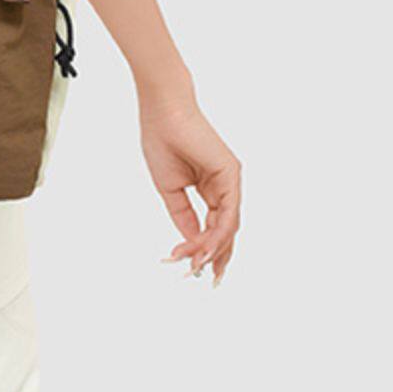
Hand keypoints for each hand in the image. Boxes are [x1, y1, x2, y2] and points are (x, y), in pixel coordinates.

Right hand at [139, 93, 241, 283]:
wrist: (162, 112)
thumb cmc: (162, 142)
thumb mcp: (170, 189)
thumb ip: (183, 215)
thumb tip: (192, 242)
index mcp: (211, 187)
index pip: (215, 225)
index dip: (205, 248)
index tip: (190, 267)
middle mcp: (225, 186)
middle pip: (226, 230)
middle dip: (217, 256)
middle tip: (207, 279)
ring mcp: (230, 180)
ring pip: (228, 226)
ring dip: (212, 249)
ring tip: (195, 266)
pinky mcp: (231, 174)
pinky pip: (227, 213)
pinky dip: (216, 234)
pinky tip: (203, 249)